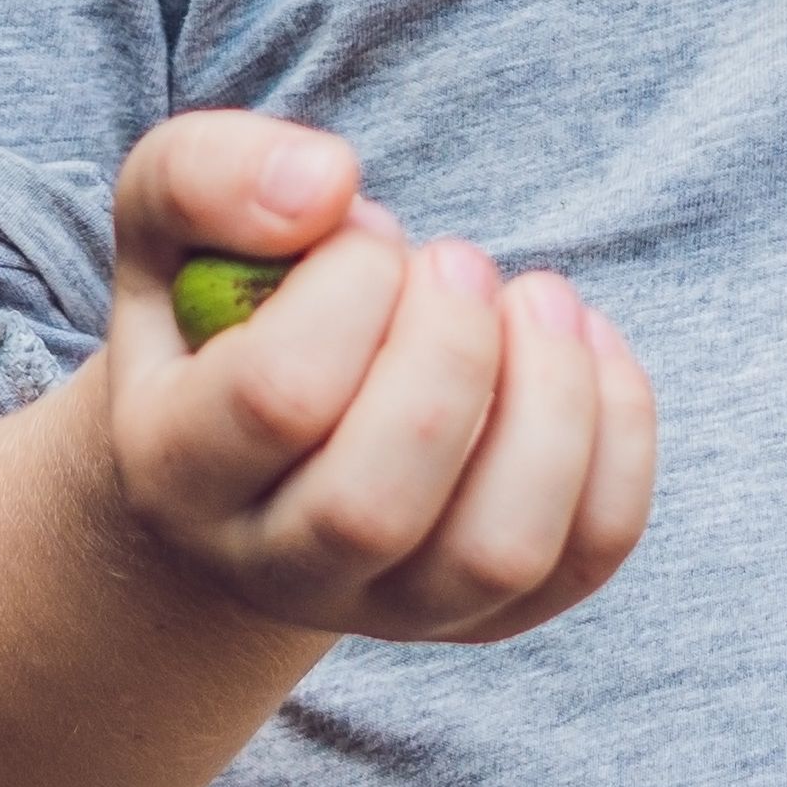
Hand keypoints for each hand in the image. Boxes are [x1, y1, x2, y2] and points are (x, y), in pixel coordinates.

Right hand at [94, 113, 657, 645]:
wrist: (253, 436)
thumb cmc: (222, 305)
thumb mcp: (170, 218)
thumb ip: (206, 176)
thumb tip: (328, 187)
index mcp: (176, 471)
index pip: (276, 398)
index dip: (350, 287)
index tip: (370, 231)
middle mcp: (278, 567)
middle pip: (373, 507)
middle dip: (450, 350)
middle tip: (458, 258)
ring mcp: (394, 606)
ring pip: (498, 549)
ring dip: (550, 397)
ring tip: (536, 297)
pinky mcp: (495, 609)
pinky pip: (588, 549)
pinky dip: (617, 430)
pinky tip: (581, 342)